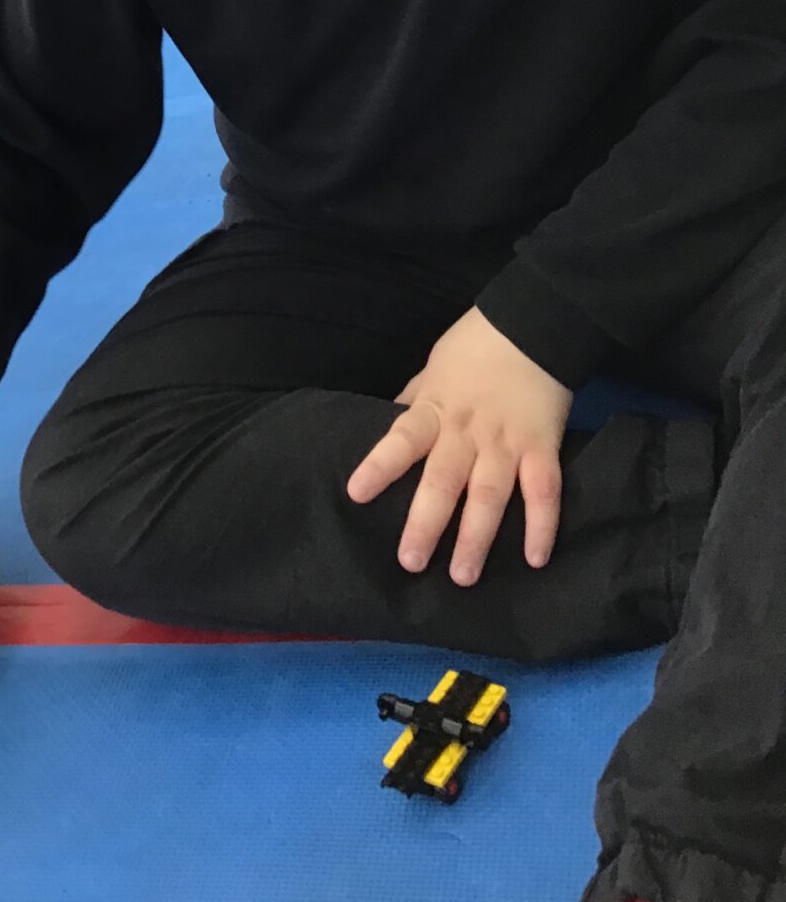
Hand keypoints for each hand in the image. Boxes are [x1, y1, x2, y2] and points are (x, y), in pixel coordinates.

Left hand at [347, 307, 571, 586]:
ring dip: (477, 538)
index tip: (357, 494)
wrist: (534, 325)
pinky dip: (542, 526)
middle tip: (410, 563)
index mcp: (435, 409)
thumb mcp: (431, 369)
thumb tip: (386, 428)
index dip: (379, 466)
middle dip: (426, 524)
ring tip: (462, 576)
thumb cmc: (474, 347)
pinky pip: (544, 492)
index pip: (401, 439)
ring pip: (490, 495)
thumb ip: (412, 403)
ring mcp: (507, 442)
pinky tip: (535, 559)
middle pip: (444, 480)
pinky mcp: (543, 448)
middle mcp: (467, 431)